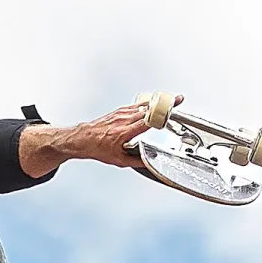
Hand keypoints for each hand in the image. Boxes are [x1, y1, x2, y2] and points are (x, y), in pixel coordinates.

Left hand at [69, 95, 183, 167]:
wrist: (83, 139)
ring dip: (157, 103)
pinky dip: (147, 104)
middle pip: (148, 109)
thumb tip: (150, 161)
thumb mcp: (118, 160)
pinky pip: (137, 105)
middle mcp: (123, 120)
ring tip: (170, 101)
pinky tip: (154, 104)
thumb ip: (136, 161)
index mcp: (124, 132)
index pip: (147, 120)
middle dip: (164, 105)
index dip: (160, 115)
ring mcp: (121, 113)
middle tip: (178, 100)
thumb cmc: (98, 148)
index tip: (172, 111)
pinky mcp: (120, 110)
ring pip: (143, 105)